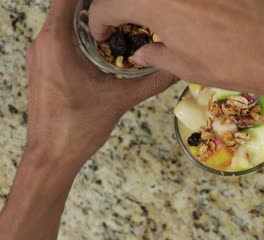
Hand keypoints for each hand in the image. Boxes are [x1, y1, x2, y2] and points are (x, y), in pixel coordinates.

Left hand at [27, 0, 177, 170]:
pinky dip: (84, 36)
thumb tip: (177, 67)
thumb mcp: (121, 99)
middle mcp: (43, 42)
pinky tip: (106, 47)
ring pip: (67, 23)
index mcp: (57, 41)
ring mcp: (41, 54)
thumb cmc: (77, 128)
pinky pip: (63, 39)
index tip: (119, 0)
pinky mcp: (45, 66)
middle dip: (100, 6)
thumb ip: (152, 80)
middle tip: (128, 11)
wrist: (52, 156)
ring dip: (92, 21)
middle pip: (70, 7)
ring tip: (121, 24)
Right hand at [88, 0, 263, 92]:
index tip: (103, 32)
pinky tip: (197, 11)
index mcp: (153, 2)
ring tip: (166, 19)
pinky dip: (184, 4)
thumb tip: (142, 52)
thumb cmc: (235, 60)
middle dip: (123, 8)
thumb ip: (156, 54)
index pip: (106, 6)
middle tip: (132, 24)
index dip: (99, 22)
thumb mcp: (187, 66)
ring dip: (157, 5)